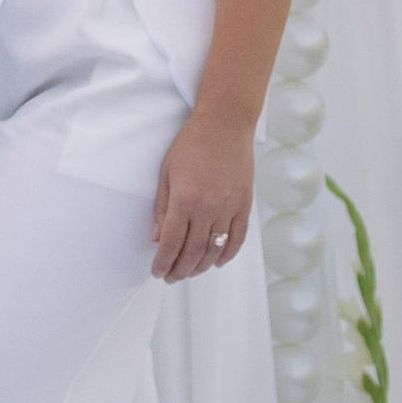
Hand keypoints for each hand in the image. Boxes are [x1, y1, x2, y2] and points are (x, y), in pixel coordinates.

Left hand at [151, 109, 251, 280]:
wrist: (225, 125)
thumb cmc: (191, 144)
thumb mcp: (166, 173)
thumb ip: (162, 208)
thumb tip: (157, 238)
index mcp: (185, 200)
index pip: (172, 242)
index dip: (163, 261)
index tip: (157, 272)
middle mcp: (208, 208)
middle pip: (193, 251)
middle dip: (180, 269)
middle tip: (171, 277)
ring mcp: (229, 209)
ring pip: (215, 250)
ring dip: (200, 266)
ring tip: (189, 272)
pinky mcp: (244, 206)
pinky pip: (237, 239)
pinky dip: (227, 254)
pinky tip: (216, 262)